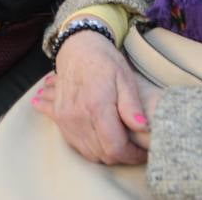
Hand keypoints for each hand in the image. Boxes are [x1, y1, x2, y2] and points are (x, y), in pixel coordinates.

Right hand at [34, 29, 149, 164]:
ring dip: (104, 152)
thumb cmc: (104, 60)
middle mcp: (77, 116)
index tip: (143, 152)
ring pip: (87, 152)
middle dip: (120, 155)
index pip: (115, 148)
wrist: (76, 45)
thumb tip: (143, 128)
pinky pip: (74, 143)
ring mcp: (65, 117)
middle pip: (101, 154)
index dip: (132, 156)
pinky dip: (88, 145)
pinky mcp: (58, 116)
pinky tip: (97, 136)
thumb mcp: (124, 77)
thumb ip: (132, 105)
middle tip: (133, 146)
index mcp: (96, 107)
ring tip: (118, 139)